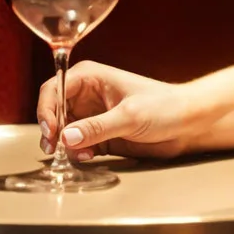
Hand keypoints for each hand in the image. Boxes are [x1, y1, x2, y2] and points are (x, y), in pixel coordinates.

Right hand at [39, 58, 195, 163]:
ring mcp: (92, 115)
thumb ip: (97, 127)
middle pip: (54, 110)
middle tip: (53, 150)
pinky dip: (78, 152)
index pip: (54, 88)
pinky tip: (87, 157)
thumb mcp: (129, 116)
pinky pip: (79, 143)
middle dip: (52, 130)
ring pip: (64, 129)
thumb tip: (65, 137)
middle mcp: (87, 94)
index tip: (51, 132)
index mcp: (90, 77)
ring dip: (65, 144)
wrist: (187, 123)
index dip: (46, 109)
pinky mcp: (100, 134)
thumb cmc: (163, 107)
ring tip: (79, 155)